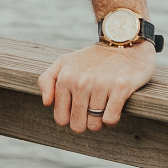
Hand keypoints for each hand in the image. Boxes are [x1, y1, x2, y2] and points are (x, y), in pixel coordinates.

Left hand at [38, 40, 155, 132]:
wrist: (121, 43)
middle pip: (78, 124)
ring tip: (102, 107)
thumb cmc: (91, 58)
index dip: (69, 119)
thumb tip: (46, 103)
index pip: (61, 118)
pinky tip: (112, 107)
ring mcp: (101, 85)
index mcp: (65, 78)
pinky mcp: (121, 87)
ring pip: (95, 124)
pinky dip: (112, 119)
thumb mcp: (64, 62)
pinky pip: (111, 119)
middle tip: (91, 111)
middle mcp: (81, 82)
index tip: (77, 111)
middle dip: (85, 123)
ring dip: (100, 121)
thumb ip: (47, 80)